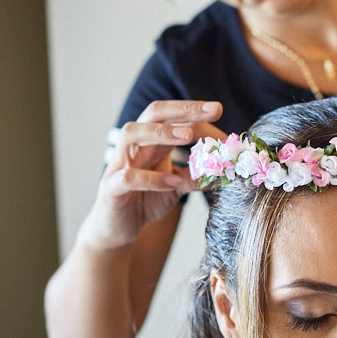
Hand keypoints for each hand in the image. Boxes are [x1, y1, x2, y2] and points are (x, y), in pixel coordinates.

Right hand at [81, 100, 225, 250]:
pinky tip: (172, 182)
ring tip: (188, 135)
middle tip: (212, 110)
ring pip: (132, 134)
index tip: (219, 111)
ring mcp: (119, 164)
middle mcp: (134, 146)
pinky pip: (128, 177)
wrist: (116, 228)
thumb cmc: (146, 200)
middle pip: (153, 114)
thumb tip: (226, 168)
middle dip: (183, 109)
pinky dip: (151, 178)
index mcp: (151, 141)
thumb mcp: (177, 186)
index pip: (172, 116)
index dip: (196, 113)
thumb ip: (197, 175)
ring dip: (161, 131)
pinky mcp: (111, 188)